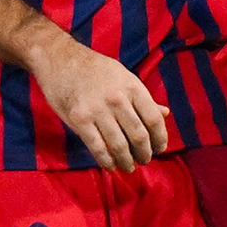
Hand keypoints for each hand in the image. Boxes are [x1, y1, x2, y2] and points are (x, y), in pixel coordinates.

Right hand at [29, 34, 171, 171]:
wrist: (61, 59)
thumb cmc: (96, 69)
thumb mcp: (125, 77)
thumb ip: (143, 98)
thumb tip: (165, 113)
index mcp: (133, 87)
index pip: (154, 118)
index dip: (160, 137)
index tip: (160, 148)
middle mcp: (118, 99)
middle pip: (139, 135)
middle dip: (145, 153)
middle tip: (145, 160)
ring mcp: (97, 110)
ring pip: (119, 144)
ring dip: (126, 160)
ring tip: (129, 167)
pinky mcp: (79, 119)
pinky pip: (97, 147)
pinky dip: (106, 160)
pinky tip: (110, 166)